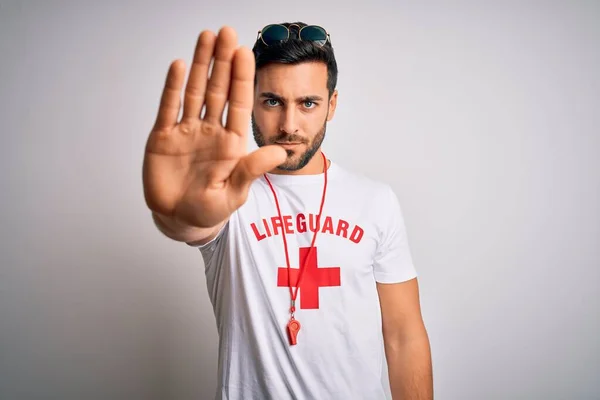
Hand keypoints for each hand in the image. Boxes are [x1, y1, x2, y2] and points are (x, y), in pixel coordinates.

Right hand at [142, 26, 286, 227]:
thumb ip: (252, 169)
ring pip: (195, 92)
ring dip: (200, 65)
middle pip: (218, 90)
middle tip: (226, 32)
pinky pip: (169, 108)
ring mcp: (186, 132)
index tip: (245, 52)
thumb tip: (281, 151)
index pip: (239, 103)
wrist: (179, 220)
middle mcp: (210, 131)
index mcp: (231, 143)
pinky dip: (173, 87)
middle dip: (222, 61)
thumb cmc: (210, 210)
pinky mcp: (163, 137)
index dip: (241, 78)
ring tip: (206, 37)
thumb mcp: (234, 193)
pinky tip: (180, 66)